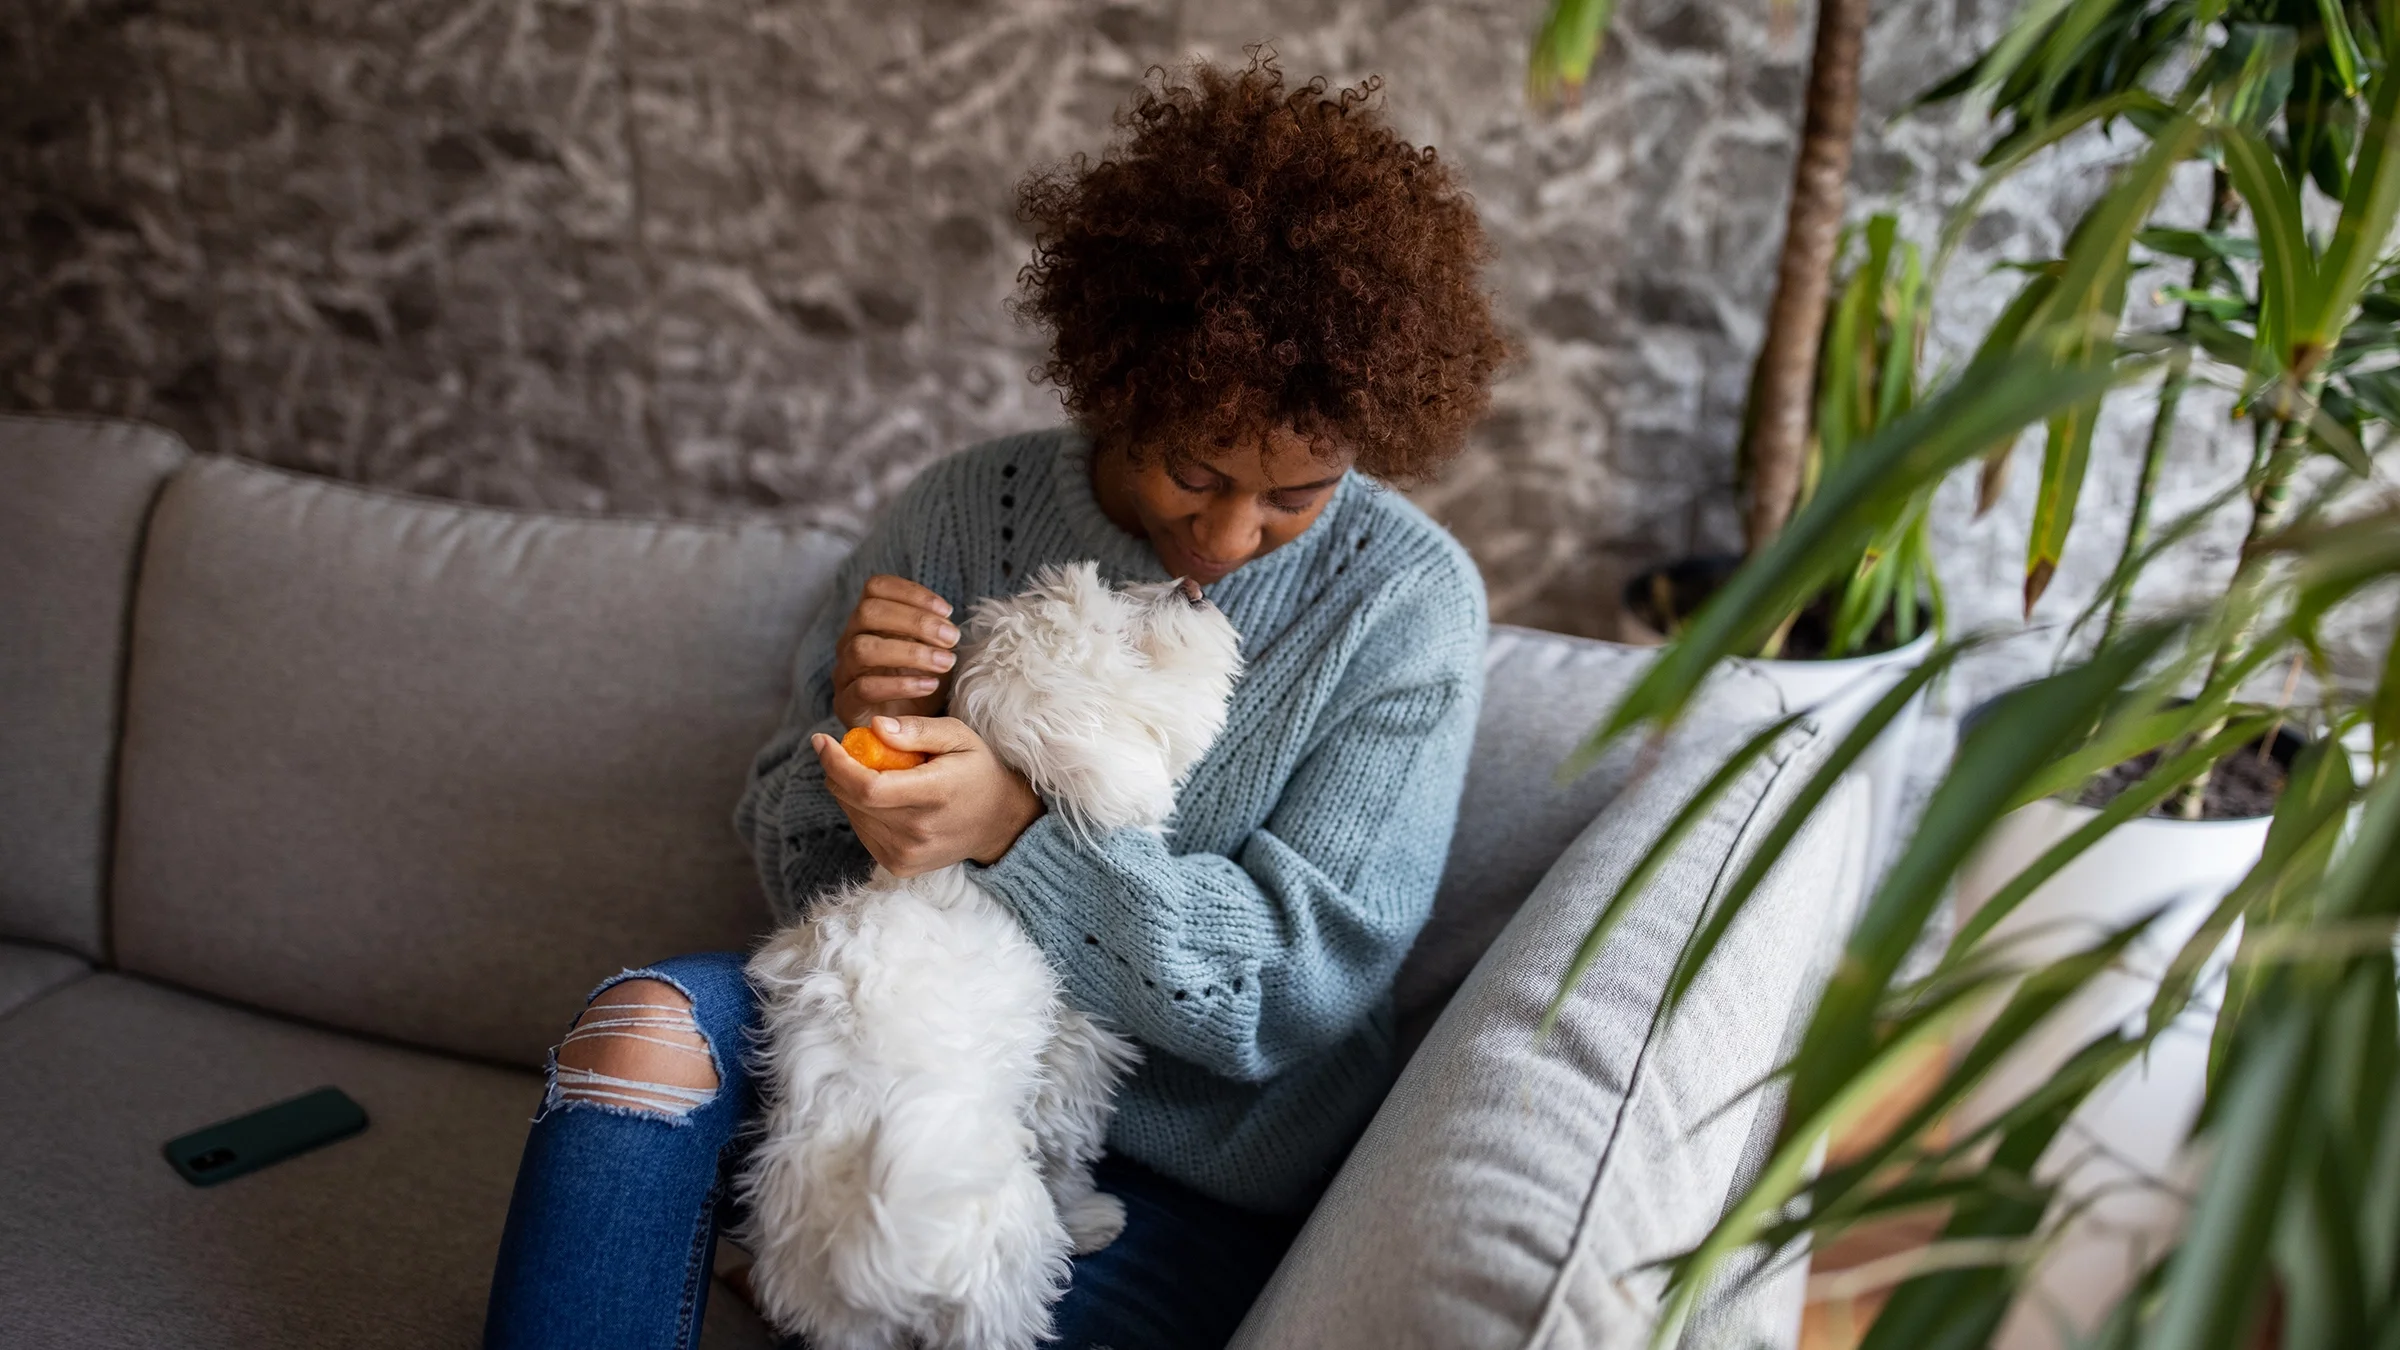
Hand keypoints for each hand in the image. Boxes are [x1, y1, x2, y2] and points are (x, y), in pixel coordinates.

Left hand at [814, 716, 1043, 876]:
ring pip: (853, 814)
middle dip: (837, 769)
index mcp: (935, 795)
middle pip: (854, 800)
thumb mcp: (958, 736)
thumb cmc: (977, 771)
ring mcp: (907, 854)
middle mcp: (918, 831)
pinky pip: (863, 831)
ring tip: (875, 772)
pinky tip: (882, 797)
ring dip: (849, 789)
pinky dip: (861, 809)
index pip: (868, 786)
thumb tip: (875, 727)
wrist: (998, 822)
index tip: (821, 740)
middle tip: (845, 749)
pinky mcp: (899, 866)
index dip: (836, 763)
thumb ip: (918, 730)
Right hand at [831, 576, 959, 728]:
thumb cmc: (920, 682)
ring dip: (910, 653)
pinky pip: (865, 687)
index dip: (911, 593)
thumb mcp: (932, 651)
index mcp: (868, 620)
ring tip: (946, 662)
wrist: (908, 731)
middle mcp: (849, 640)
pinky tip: (930, 685)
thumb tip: (946, 618)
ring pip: (862, 648)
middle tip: (952, 638)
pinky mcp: (845, 704)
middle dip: (915, 621)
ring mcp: (844, 671)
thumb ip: (934, 630)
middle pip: (868, 612)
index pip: (876, 588)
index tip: (948, 611)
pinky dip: (901, 684)